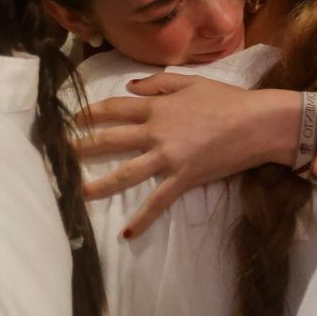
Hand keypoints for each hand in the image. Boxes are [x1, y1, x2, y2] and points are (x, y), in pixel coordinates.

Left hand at [73, 74, 299, 238]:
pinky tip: (127, 233)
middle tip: (58, 154)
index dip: (89, 112)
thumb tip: (129, 86)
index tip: (70, 118)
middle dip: (81, 146)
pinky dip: (142, 219)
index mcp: (156, 107)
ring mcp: (167, 156)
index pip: (114, 108)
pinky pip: (158, 202)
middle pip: (110, 139)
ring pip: (125, 173)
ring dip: (99, 185)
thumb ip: (158, 85)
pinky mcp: (183, 178)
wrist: (258, 123)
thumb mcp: (191, 82)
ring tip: (76, 193)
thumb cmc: (228, 100)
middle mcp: (155, 131)